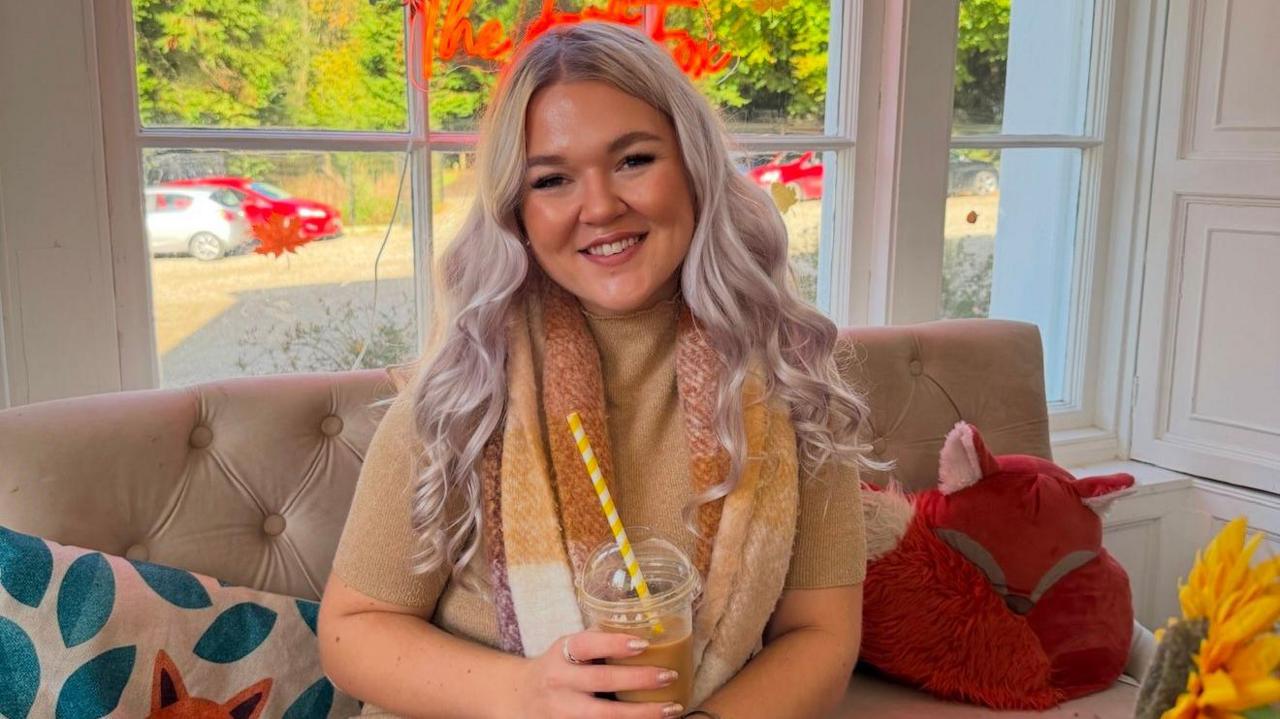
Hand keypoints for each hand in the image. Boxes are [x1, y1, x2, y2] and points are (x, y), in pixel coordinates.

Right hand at [511, 630, 684, 718]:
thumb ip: (597, 639)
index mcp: (561, 655)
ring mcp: (562, 711)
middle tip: (669, 675)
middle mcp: (559, 683)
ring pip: (603, 716)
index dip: (614, 644)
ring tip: (671, 708)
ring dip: (641, 714)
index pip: (586, 645)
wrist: (520, 699)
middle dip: (638, 679)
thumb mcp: (568, 648)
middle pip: (601, 681)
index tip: (643, 643)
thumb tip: (643, 623)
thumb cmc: (558, 668)